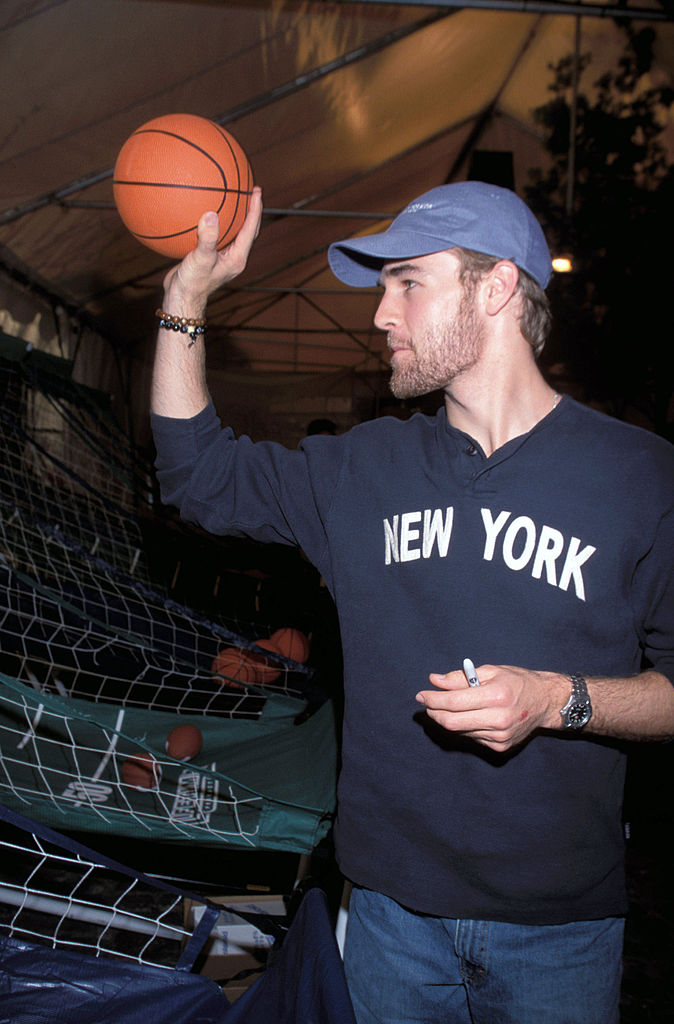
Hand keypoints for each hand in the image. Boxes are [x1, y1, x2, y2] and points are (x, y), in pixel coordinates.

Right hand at [162, 185, 262, 316]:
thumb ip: (207, 238)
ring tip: (234, 196)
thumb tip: (211, 214)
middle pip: (248, 229)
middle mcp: (233, 257)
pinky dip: (215, 222)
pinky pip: (217, 234)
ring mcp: (222, 257)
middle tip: (251, 190)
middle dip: (251, 210)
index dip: (255, 209)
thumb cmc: (192, 283)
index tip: (256, 190)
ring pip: (234, 232)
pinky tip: (204, 211)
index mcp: (237, 257)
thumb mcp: (200, 260)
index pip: (251, 229)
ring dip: (236, 215)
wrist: (181, 299)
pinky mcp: (210, 256)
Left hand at [416, 664, 564, 752]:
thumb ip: (460, 677)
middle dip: (434, 712)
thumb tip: (434, 680)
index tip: (421, 695)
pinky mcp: (501, 747)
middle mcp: (499, 719)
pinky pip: (471, 737)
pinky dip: (463, 726)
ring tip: (446, 706)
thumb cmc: (517, 681)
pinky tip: (468, 716)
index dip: (433, 699)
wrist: (545, 702)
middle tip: (426, 703)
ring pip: (460, 731)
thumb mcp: (490, 671)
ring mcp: (500, 736)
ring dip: (447, 719)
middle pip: (452, 722)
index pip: (454, 702)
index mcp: (497, 696)